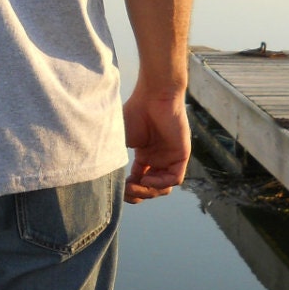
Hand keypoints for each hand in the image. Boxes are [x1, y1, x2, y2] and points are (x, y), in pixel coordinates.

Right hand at [123, 81, 190, 203]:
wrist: (153, 96)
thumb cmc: (135, 112)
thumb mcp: (120, 140)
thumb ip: (116, 158)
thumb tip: (107, 178)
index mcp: (145, 156)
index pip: (139, 181)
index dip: (128, 189)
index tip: (118, 187)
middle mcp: (158, 159)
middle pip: (150, 188)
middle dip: (137, 194)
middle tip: (126, 189)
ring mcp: (170, 158)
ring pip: (163, 187)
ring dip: (148, 191)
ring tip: (136, 185)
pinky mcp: (181, 155)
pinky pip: (174, 179)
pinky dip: (160, 183)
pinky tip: (147, 177)